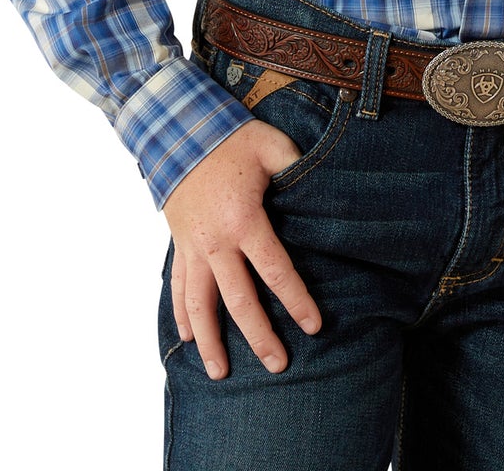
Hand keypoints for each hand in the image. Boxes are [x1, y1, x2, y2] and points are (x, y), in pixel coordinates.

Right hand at [161, 119, 322, 379]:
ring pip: (200, 305)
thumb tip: (326, 185)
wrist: (176, 129)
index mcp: (244, 221)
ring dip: (211, 341)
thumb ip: (297, 167)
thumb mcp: (271, 145)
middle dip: (259, 336)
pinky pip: (177, 286)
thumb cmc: (230, 137)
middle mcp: (216, 242)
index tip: (314, 326)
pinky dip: (182, 314)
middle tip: (278, 365)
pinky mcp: (179, 243)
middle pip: (239, 300)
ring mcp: (193, 246)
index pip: (276, 271)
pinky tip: (189, 338)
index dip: (297, 301)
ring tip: (221, 373)